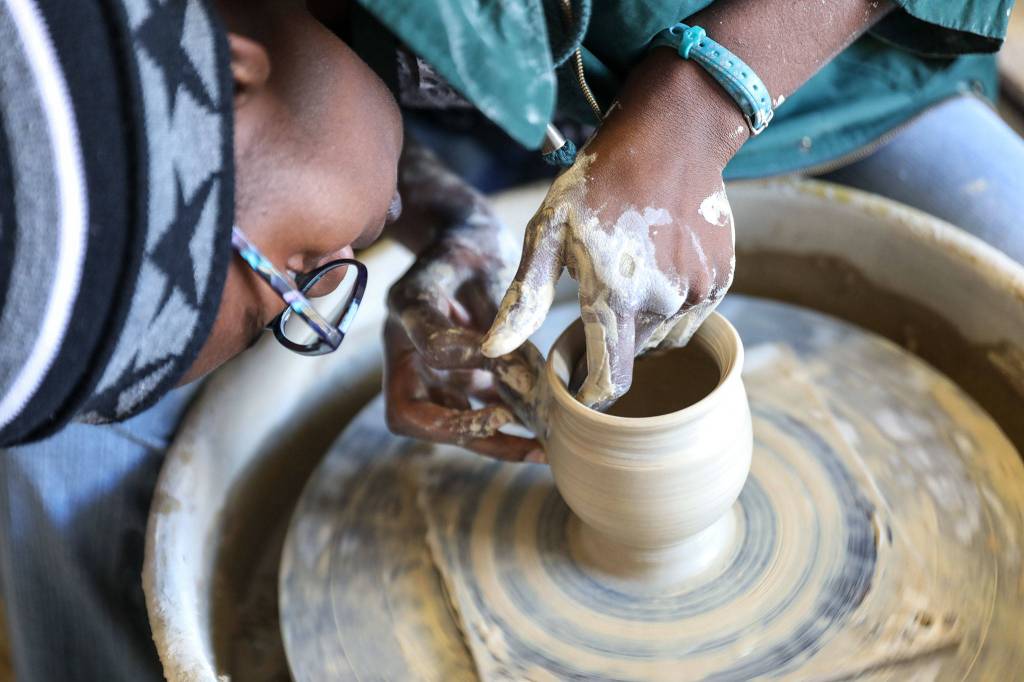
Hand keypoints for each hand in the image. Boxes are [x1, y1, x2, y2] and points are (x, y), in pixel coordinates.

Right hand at [384, 146, 542, 460]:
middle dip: (458, 429)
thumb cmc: (473, 239)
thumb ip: (497, 311)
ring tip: (543, 448)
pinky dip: (505, 431)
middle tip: (507, 420)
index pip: (426, 343)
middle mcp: (406, 345)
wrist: (460, 234)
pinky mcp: (451, 379)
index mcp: (407, 304)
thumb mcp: (485, 257)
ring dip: (491, 441)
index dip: (462, 358)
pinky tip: (544, 440)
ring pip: (444, 424)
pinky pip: (471, 415)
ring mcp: (426, 369)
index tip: (502, 358)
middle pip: (411, 412)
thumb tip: (517, 367)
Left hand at [482, 53, 743, 409]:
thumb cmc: (597, 182)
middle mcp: (662, 303)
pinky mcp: (720, 280)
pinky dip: (671, 308)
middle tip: (596, 300)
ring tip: (626, 279)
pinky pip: (691, 317)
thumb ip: (525, 298)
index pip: (610, 384)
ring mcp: (697, 292)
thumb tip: (493, 351)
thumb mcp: (548, 232)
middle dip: (610, 346)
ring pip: (662, 339)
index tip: (579, 390)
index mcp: (614, 296)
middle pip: (632, 357)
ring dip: (641, 327)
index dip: (592, 396)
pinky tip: (655, 268)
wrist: (671, 134)